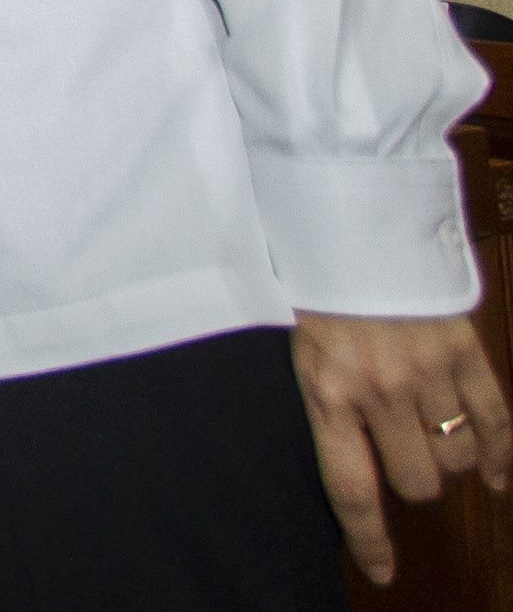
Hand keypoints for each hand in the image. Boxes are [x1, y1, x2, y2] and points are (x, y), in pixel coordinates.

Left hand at [294, 308, 509, 582]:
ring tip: (429, 431)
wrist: (351, 224)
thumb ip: (330, 406)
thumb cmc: (319, 292)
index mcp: (326, 393)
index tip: (382, 570)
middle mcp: (378, 391)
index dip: (370, 539)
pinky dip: (499, 454)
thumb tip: (357, 465)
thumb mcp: (302, 353)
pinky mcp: (464, 352)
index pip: (351, 489)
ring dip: (447, 457)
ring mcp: (426, 373)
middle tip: (399, 450)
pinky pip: (495, 421)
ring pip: (455, 458)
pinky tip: (494, 475)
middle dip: (412, 478)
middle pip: (416, 482)